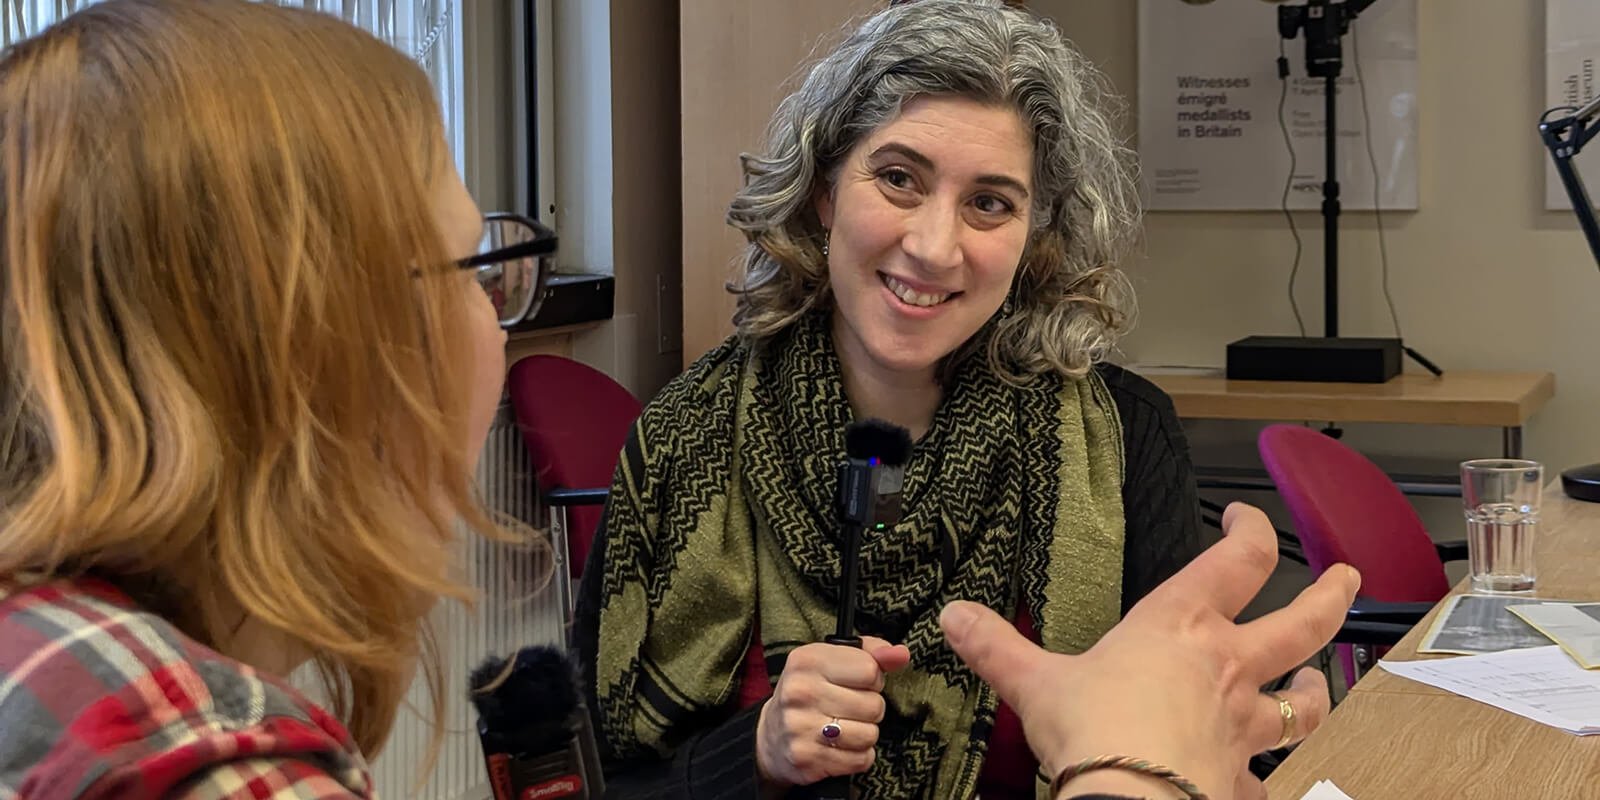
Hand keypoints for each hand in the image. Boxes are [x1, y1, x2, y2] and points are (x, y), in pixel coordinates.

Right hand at [755, 637, 911, 786]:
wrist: (770, 735)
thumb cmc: (810, 691)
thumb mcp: (833, 661)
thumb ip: (871, 653)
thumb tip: (901, 654)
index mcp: (807, 660)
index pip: (870, 670)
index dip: (872, 679)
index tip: (856, 683)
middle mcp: (800, 691)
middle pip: (873, 705)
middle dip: (869, 708)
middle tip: (849, 708)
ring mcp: (800, 727)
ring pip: (869, 735)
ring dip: (865, 734)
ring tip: (845, 728)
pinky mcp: (806, 758)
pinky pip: (860, 760)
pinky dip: (857, 756)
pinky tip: (839, 747)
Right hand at [940, 502, 1359, 799]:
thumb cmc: (1095, 734)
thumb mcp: (1034, 682)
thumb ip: (997, 647)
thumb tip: (956, 618)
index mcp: (1180, 625)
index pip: (1237, 559)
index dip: (1251, 528)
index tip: (1244, 516)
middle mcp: (1227, 666)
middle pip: (1304, 620)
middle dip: (1331, 595)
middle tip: (1346, 577)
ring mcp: (1245, 724)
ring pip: (1307, 699)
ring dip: (1319, 688)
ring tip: (1321, 680)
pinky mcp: (1243, 776)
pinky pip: (1270, 774)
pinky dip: (1269, 773)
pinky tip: (1264, 776)